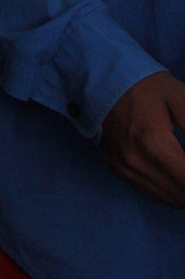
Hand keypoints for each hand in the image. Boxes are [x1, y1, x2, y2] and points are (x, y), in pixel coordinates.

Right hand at [101, 72, 184, 205]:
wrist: (102, 78)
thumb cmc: (145, 85)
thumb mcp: (180, 97)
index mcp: (155, 145)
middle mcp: (137, 164)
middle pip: (183, 196)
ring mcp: (125, 170)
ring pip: (170, 200)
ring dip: (184, 187)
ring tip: (182, 161)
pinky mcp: (117, 171)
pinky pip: (153, 194)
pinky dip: (169, 188)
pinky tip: (172, 166)